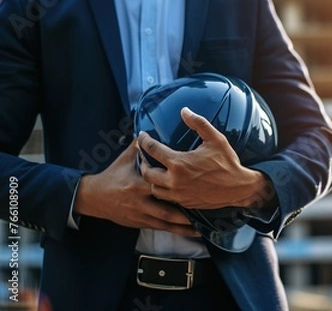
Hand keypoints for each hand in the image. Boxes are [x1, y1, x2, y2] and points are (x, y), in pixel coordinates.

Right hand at [74, 139, 198, 236]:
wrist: (94, 198)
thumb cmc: (113, 175)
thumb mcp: (125, 160)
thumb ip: (139, 147)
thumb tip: (149, 131)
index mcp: (138, 184)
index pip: (160, 184)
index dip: (177, 186)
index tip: (195, 184)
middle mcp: (141, 201)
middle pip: (166, 209)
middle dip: (185, 213)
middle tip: (204, 210)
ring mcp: (141, 214)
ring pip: (166, 222)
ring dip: (184, 226)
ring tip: (202, 226)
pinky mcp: (141, 223)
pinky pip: (162, 228)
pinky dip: (177, 231)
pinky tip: (191, 232)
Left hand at [138, 107, 270, 209]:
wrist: (239, 188)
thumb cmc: (228, 163)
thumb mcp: (215, 139)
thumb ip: (198, 123)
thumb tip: (184, 110)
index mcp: (179, 163)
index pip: (152, 150)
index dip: (144, 141)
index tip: (141, 136)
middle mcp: (175, 181)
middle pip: (147, 173)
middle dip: (143, 162)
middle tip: (144, 155)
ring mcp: (179, 194)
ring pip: (154, 189)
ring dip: (151, 180)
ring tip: (153, 171)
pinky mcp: (185, 203)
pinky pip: (166, 198)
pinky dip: (163, 191)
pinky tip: (167, 183)